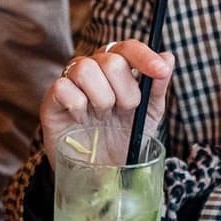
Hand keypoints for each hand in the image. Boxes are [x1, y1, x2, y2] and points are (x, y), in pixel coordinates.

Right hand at [41, 41, 174, 163]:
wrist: (101, 172)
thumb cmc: (124, 138)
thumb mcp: (148, 115)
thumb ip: (157, 87)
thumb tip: (168, 57)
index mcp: (117, 67)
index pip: (128, 48)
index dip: (144, 56)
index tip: (159, 71)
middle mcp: (93, 68)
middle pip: (110, 60)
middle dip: (125, 92)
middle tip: (124, 111)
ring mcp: (71, 82)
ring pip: (85, 69)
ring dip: (102, 99)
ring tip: (103, 116)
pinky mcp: (52, 100)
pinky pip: (64, 88)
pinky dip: (78, 105)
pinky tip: (82, 119)